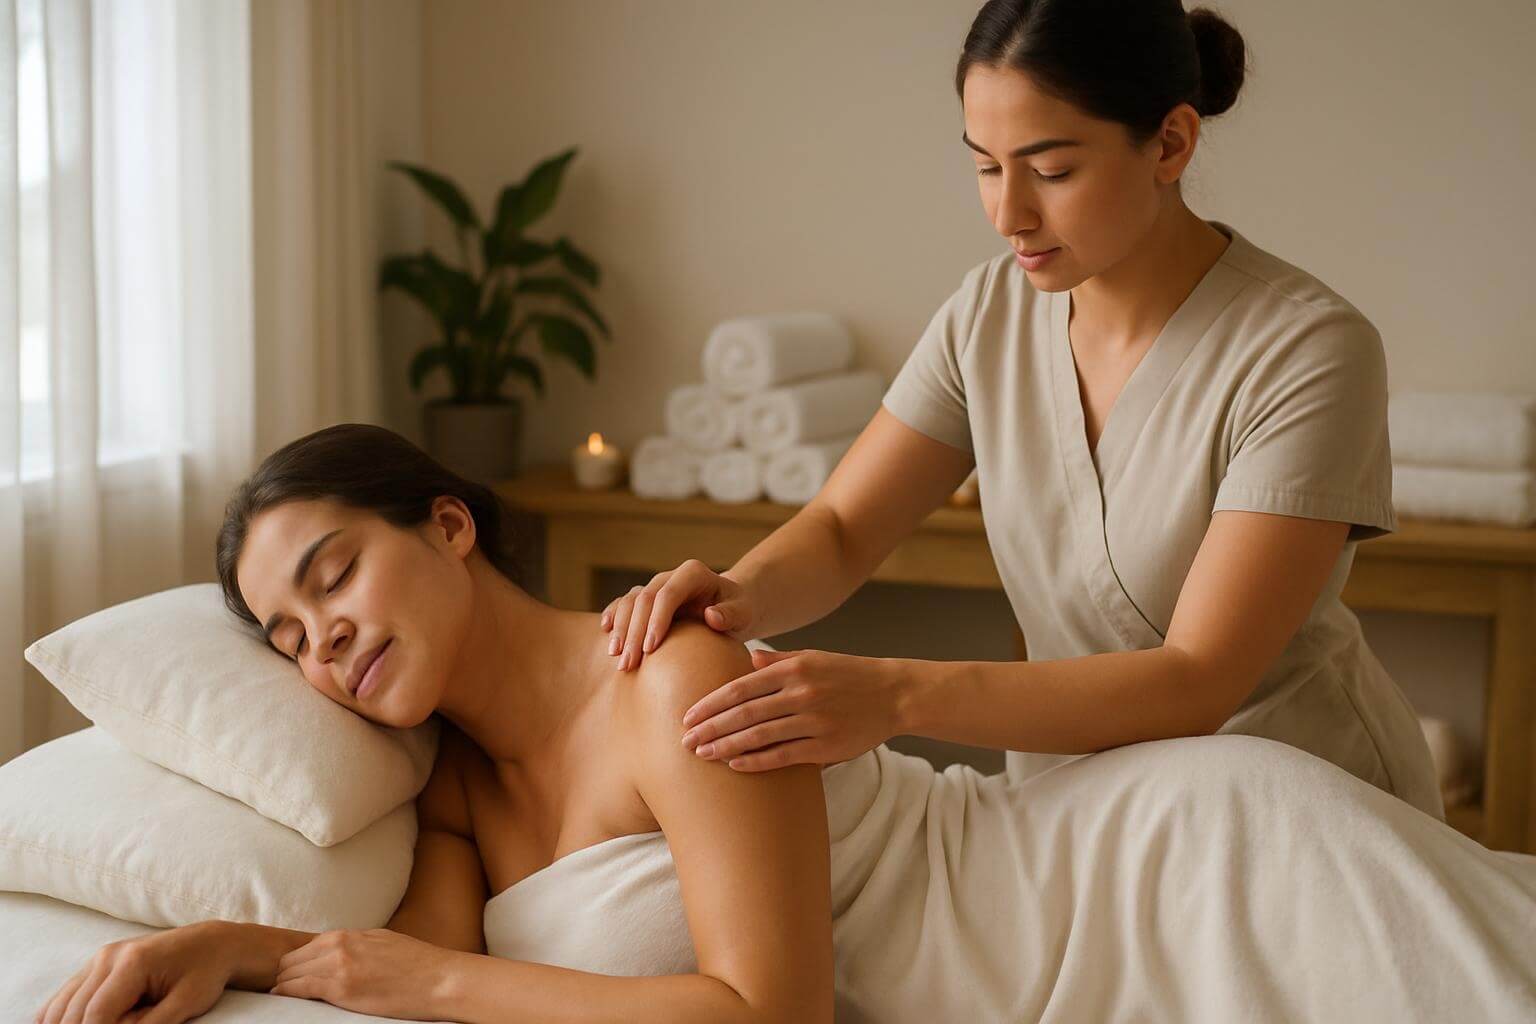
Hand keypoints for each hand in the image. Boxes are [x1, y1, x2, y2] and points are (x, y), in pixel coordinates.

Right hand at [32, 922, 231, 1023]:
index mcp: (133, 962)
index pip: (97, 1013)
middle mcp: (110, 956)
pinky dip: (62, 1016)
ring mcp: (100, 958)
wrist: (212, 944)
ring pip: (62, 1004)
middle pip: (74, 1011)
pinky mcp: (97, 964)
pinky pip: (65, 995)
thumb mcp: (185, 1004)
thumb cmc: (204, 973)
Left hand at [269, 927, 455, 1019]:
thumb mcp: (381, 942)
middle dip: (282, 976)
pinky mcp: (340, 989)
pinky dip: (286, 995)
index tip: (289, 979)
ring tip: (281, 998)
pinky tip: (281, 1000)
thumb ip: (354, 945)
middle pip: (289, 962)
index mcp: (347, 934)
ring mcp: (338, 966)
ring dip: (282, 987)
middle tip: (280, 991)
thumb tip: (334, 953)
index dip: (292, 966)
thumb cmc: (416, 964)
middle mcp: (339, 946)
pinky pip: (298, 989)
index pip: (301, 949)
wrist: (439, 979)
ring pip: (289, 975)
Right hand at [601, 559, 755, 671]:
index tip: (650, 649)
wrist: (729, 609)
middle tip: (628, 664)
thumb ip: (731, 614)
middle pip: (644, 600)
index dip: (656, 620)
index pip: (668, 594)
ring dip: (620, 630)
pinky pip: (623, 604)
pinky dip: (613, 617)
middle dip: (633, 632)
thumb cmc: (738, 611)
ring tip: (616, 658)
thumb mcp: (743, 612)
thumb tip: (710, 616)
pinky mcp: (645, 599)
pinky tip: (606, 635)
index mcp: (693, 574)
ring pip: (629, 602)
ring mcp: (655, 587)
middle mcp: (669, 577)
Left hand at [679, 647, 905, 770]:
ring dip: (725, 747)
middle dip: (710, 728)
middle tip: (684, 741)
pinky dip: (756, 761)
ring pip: (759, 736)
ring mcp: (813, 721)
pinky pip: (783, 756)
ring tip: (702, 755)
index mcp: (793, 669)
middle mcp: (800, 693)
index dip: (710, 704)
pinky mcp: (826, 746)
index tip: (688, 716)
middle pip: (743, 714)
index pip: (740, 688)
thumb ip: (777, 661)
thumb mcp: (813, 657)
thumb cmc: (847, 675)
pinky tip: (734, 764)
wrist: (893, 694)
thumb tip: (745, 661)